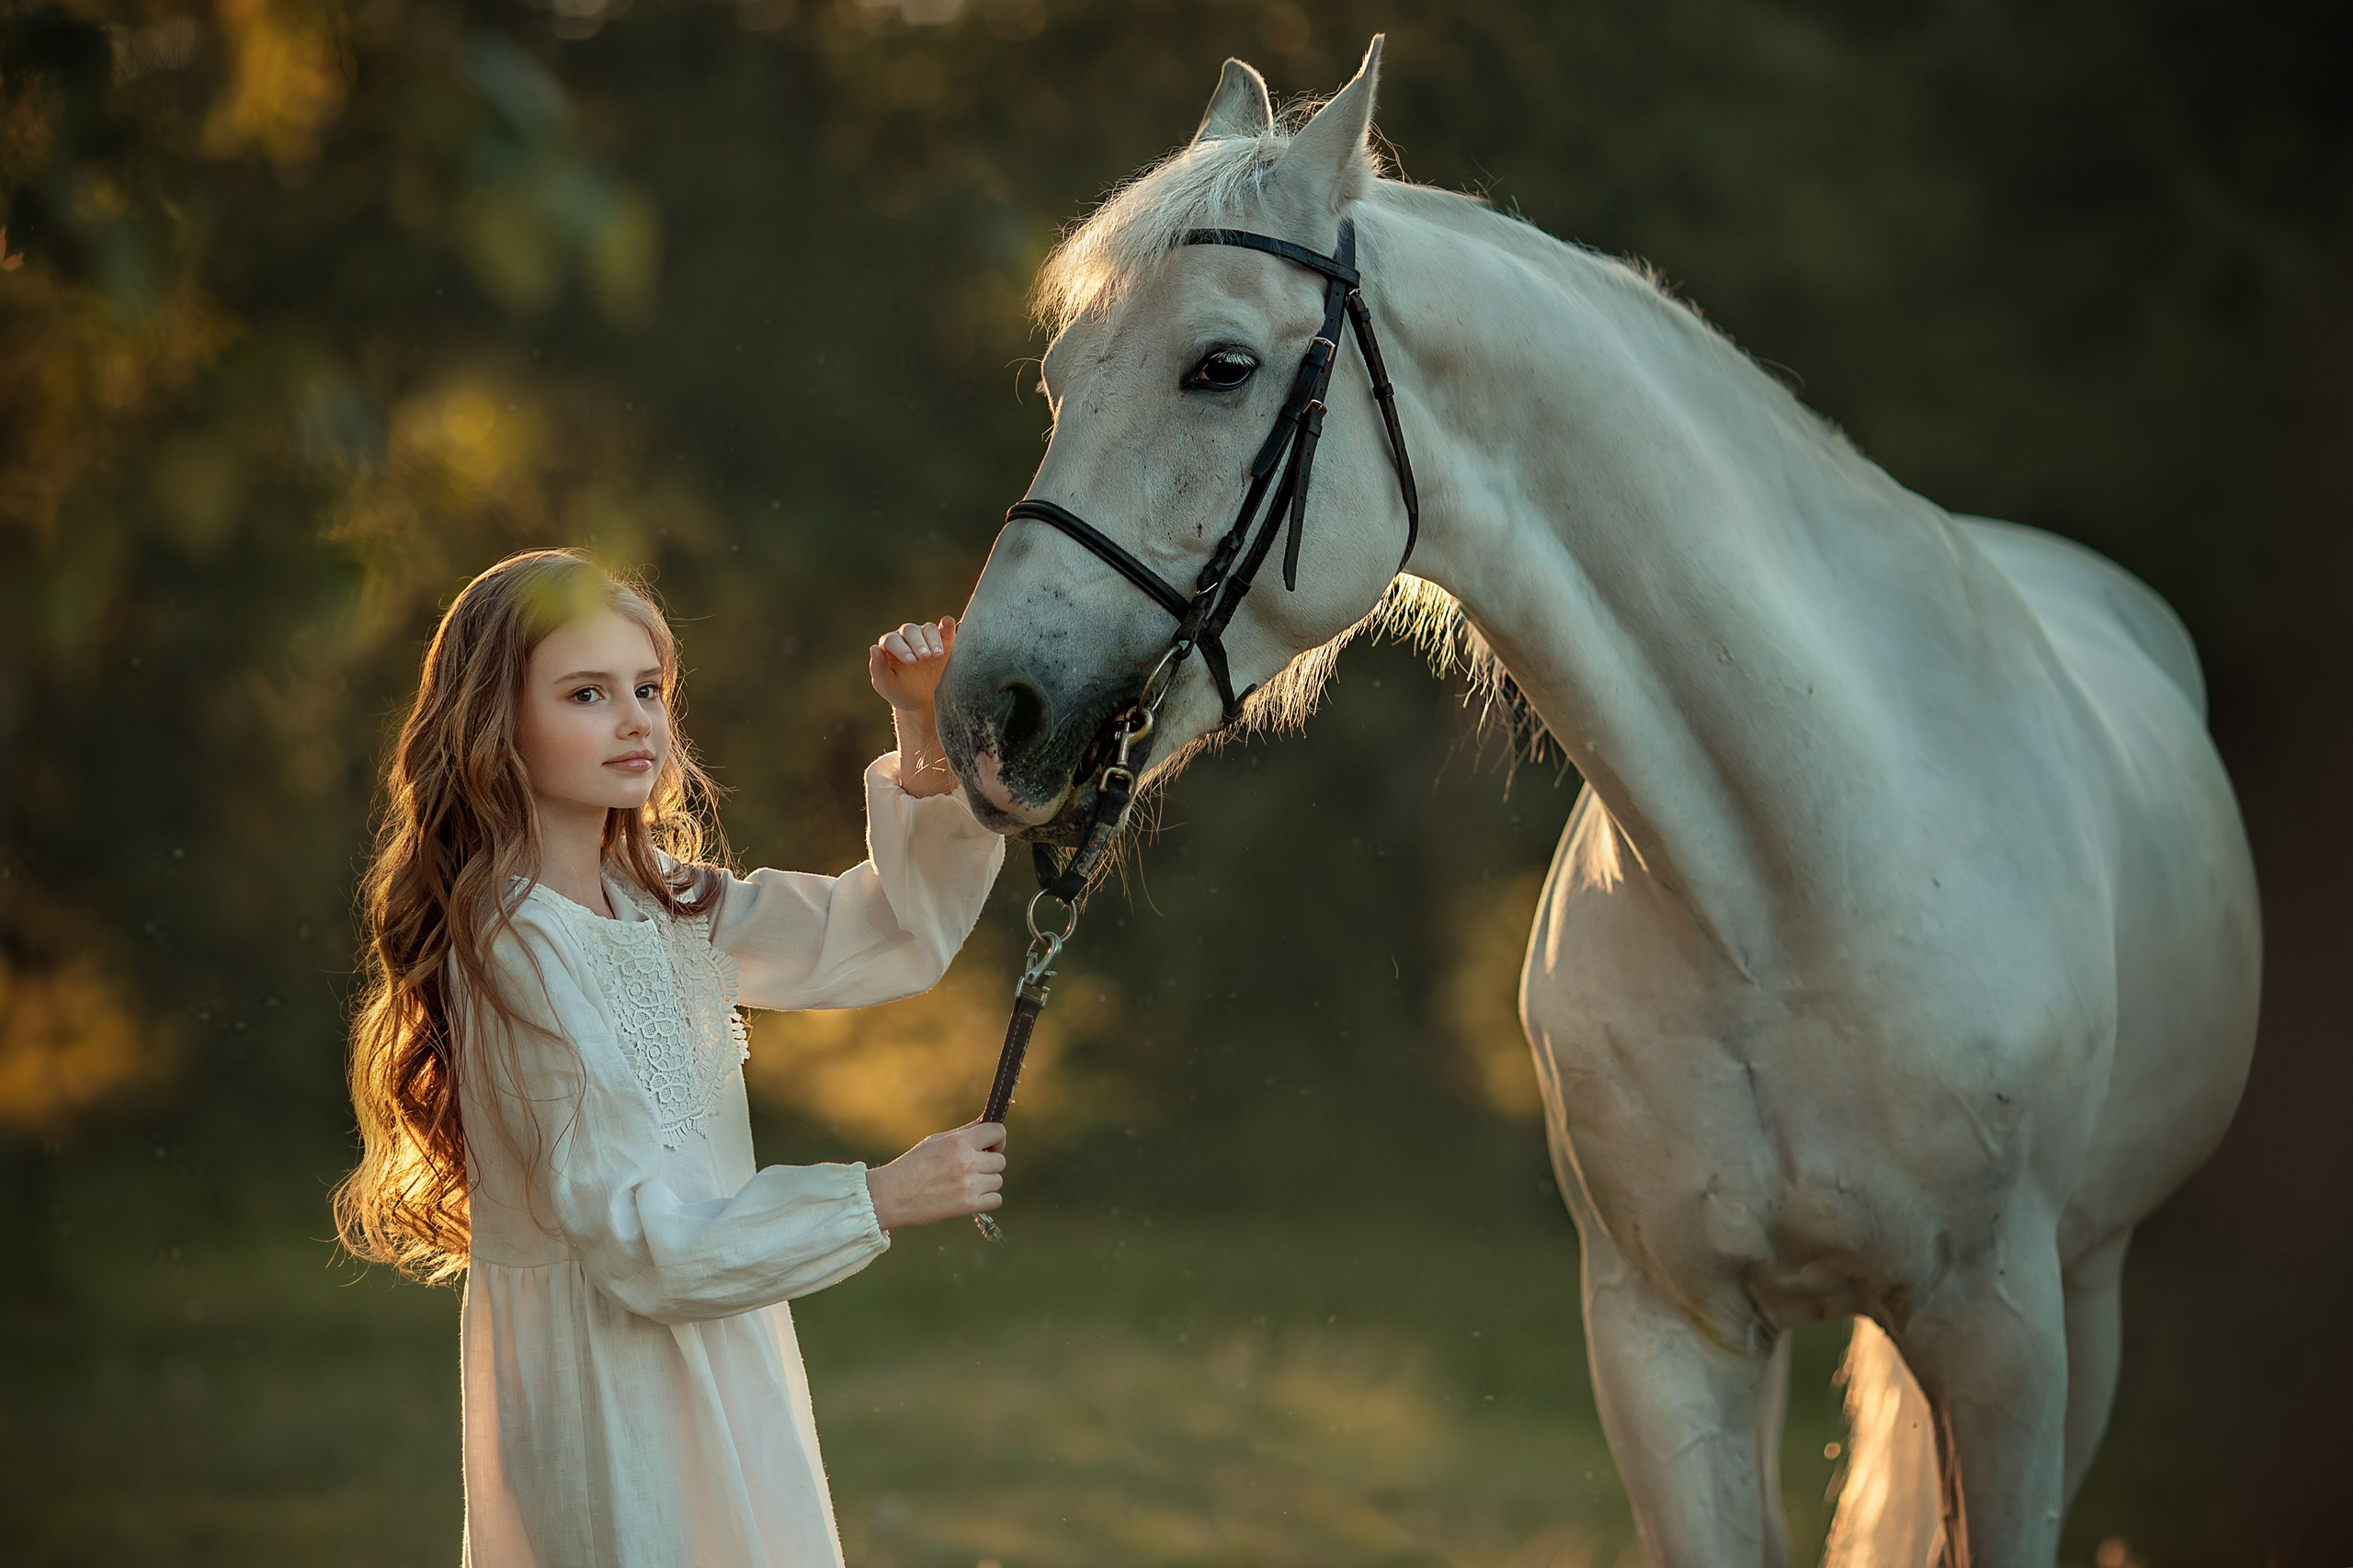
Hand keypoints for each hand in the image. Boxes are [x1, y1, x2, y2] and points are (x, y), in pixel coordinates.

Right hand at [864, 1122, 1005, 1231]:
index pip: (998, 1132)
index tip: (990, 1146)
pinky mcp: (968, 1205)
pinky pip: (995, 1200)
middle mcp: (966, 1162)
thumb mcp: (935, 1141)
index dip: (997, 1138)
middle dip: (989, 1163)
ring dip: (986, 1182)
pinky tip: (969, 1197)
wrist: (891, 1196)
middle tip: (971, 1168)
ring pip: (997, 1181)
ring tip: (964, 1184)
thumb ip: (963, 1134)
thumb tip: (987, 1123)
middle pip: (1000, 1160)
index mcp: (958, 1142)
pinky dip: (986, 1200)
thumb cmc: (911, 1166)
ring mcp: (969, 1185)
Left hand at [868, 617, 954, 711]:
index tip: (912, 662)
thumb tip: (874, 647)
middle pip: (910, 631)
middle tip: (925, 657)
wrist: (922, 703)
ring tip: (937, 655)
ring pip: (928, 629)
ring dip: (933, 640)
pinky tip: (947, 623)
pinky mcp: (944, 641)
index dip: (901, 649)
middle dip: (917, 643)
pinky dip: (948, 625)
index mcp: (890, 646)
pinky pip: (945, 629)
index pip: (892, 640)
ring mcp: (925, 638)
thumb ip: (878, 668)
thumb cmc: (901, 692)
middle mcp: (906, 637)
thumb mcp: (886, 685)